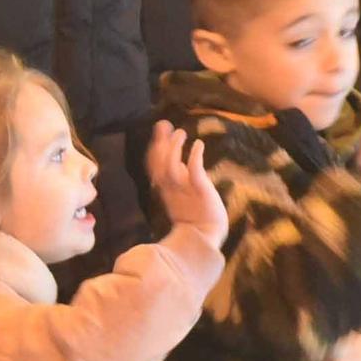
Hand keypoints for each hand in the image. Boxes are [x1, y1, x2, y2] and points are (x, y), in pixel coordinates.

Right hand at [147, 121, 227, 249]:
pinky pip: (195, 172)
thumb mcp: (183, 193)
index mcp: (166, 189)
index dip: (155, 147)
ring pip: (172, 167)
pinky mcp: (200, 191)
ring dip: (175, 148)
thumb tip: (177, 160)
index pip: (155, 165)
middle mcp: (172, 188)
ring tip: (181, 133)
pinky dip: (195, 157)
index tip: (159, 130)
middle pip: (160, 163)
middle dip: (161, 143)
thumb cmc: (196, 215)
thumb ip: (179, 176)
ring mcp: (185, 190)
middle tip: (165, 124)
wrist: (206, 236)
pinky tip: (198, 144)